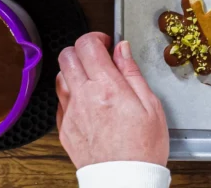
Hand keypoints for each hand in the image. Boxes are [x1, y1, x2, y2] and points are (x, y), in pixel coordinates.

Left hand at [56, 33, 168, 168]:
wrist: (125, 181)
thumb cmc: (142, 148)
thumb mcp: (150, 105)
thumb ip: (132, 73)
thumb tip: (122, 49)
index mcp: (107, 88)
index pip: (87, 45)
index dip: (96, 37)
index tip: (106, 43)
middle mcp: (84, 97)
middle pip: (66, 55)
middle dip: (81, 50)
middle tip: (98, 58)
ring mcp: (70, 113)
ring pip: (60, 76)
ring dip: (74, 71)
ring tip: (92, 80)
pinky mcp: (64, 129)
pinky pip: (60, 101)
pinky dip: (71, 94)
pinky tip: (87, 102)